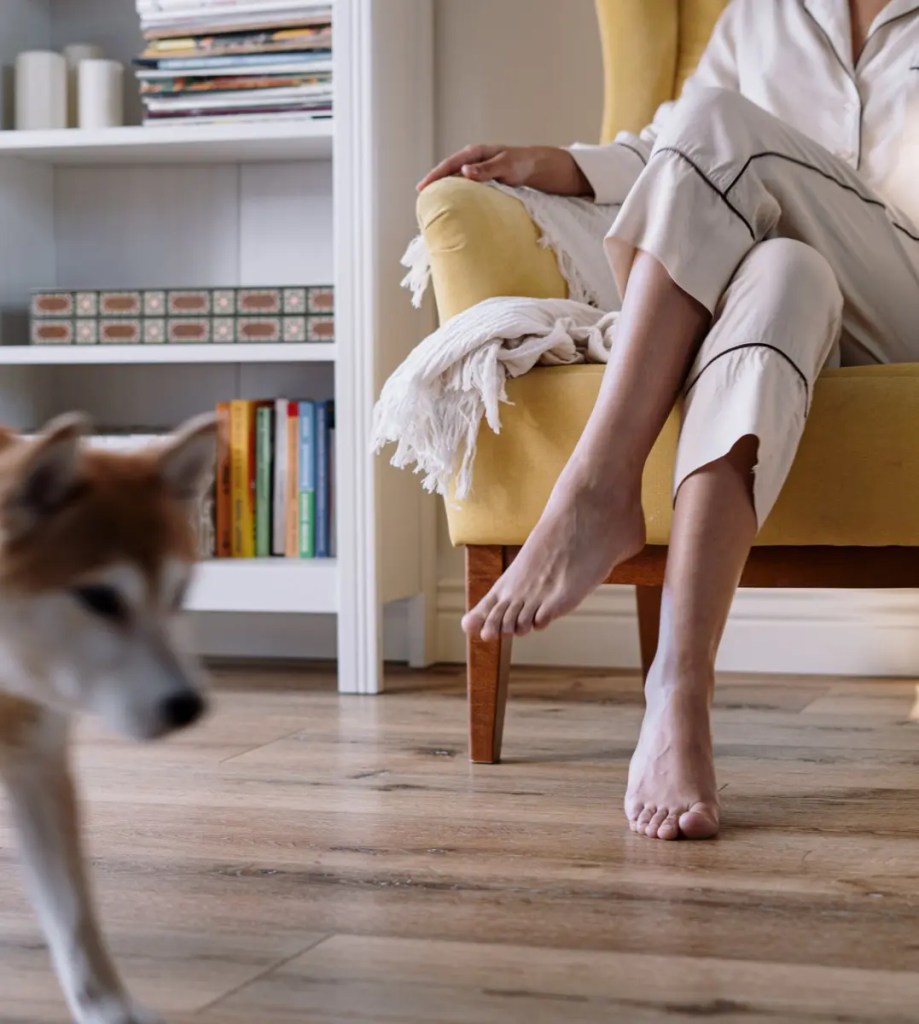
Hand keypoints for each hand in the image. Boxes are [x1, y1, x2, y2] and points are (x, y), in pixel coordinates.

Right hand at [417, 144, 593, 196]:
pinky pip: (469, 190)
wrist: (548, 168)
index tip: (421, 189)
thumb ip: (487, 169)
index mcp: (477, 153)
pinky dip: (460, 197)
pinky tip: (456, 209)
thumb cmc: (529, 164)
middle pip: (450, 172)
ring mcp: (482, 173)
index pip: (450, 164)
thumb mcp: (508, 165)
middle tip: (421, 200)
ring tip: (434, 206)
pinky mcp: (489, 184)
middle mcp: (477, 161)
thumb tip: (463, 171)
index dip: (434, 176)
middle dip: (435, 184)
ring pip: (458, 181)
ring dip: (446, 191)